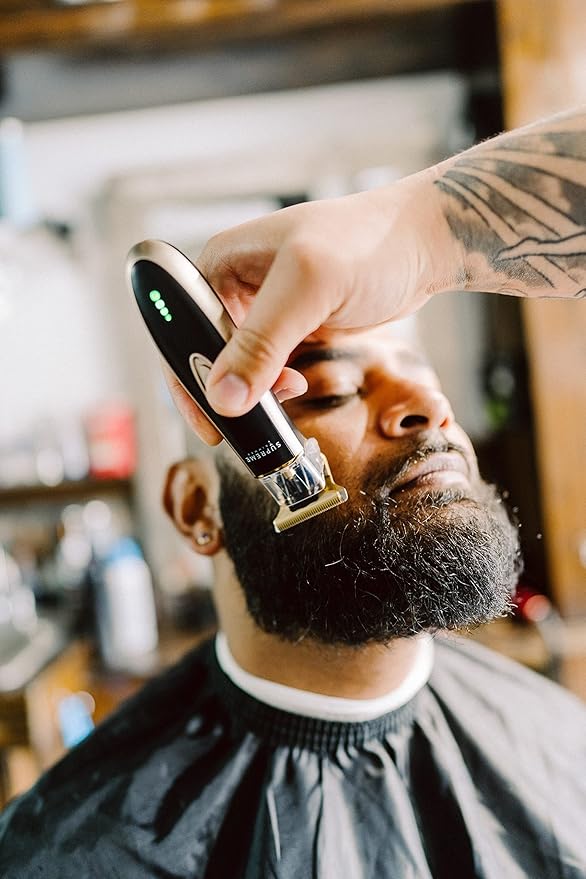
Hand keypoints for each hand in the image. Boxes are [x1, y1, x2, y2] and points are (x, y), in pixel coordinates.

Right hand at [194, 167, 452, 421]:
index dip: (187, 378)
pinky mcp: (292, 326)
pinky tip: (298, 386)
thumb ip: (263, 342)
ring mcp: (264, 308)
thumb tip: (223, 397)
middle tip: (249, 423)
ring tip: (287, 395)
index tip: (207, 421)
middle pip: (207, 353)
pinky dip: (276, 386)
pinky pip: (268, 367)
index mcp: (220, 262)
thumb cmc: (371, 245)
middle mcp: (234, 285)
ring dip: (255, 390)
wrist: (425, 246)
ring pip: (239, 366)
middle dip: (225, 389)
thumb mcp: (309, 287)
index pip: (181, 330)